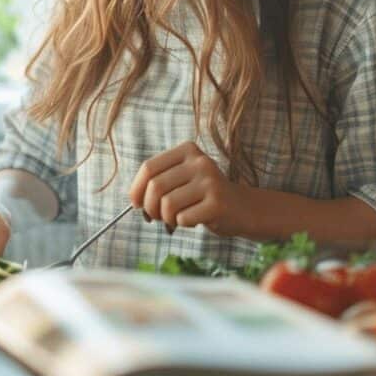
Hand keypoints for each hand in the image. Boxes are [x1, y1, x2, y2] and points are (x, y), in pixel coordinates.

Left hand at [128, 141, 253, 237]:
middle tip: (158, 217)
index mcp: (187, 150)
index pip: (149, 167)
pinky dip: (183, 224)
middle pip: (156, 186)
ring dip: (167, 218)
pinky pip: (183, 218)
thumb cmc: (202, 196)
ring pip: (168, 205)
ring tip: (178, 218)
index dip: (137, 189)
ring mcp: (210, 181)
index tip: (137, 204)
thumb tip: (134, 201)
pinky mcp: (218, 203)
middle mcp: (200, 161)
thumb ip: (157, 184)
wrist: (241, 208)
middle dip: (150, 208)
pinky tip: (195, 220)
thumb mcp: (181, 180)